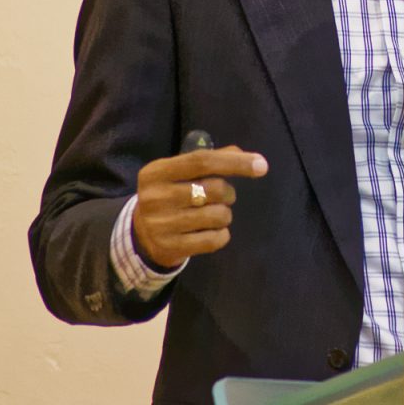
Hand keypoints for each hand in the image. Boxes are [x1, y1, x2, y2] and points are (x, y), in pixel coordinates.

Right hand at [132, 146, 268, 269]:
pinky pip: (213, 240)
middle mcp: (154, 197)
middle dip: (229, 192)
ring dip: (225, 214)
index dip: (235, 162)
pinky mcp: (169, 247)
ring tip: (214, 215)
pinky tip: (213, 231)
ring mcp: (160, 225)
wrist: (141, 234)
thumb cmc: (171, 194)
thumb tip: (246, 156)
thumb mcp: (182, 173)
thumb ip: (213, 159)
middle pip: (213, 189)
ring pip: (217, 215)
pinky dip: (222, 234)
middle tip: (223, 196)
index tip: (262, 165)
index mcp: (156, 172)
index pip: (201, 161)